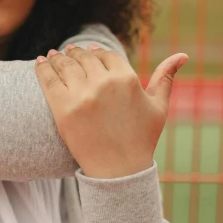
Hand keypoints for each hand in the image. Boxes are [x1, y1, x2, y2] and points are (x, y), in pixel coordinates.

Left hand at [34, 44, 186, 178]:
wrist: (119, 171)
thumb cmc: (141, 140)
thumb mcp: (158, 107)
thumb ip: (166, 77)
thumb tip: (183, 54)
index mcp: (127, 79)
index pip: (106, 55)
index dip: (96, 52)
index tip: (88, 50)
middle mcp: (104, 84)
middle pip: (83, 57)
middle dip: (75, 53)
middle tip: (68, 52)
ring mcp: (82, 95)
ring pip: (65, 64)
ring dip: (58, 58)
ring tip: (52, 56)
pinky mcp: (62, 108)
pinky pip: (48, 79)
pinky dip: (42, 68)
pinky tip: (39, 62)